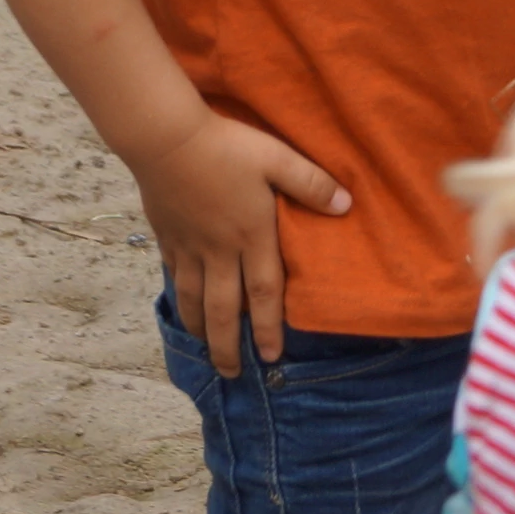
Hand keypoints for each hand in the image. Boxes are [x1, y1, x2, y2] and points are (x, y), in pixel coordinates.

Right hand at [132, 111, 349, 376]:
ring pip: (194, 299)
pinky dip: (181, 297)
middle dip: (228, 345)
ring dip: (201, 329)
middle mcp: (219, 250)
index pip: (264, 292)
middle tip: (232, 374)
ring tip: (206, 349)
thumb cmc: (228, 146)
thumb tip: (346, 205)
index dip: (268, 327)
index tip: (271, 356)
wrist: (168, 140)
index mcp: (251, 235)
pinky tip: (184, 306)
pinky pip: (176, 276)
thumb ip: (311, 184)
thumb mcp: (278, 159)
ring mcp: (190, 246)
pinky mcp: (168, 236)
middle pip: (224, 309)